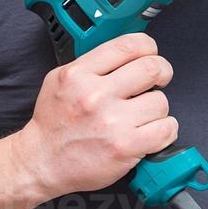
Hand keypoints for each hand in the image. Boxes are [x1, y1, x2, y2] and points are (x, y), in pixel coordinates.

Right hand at [14, 32, 176, 197]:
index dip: (148, 47)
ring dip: (158, 108)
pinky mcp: (125, 147)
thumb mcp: (60, 80)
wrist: (41, 163)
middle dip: (162, 72)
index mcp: (79, 75)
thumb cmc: (54, 124)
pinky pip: (166, 129)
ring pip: (161, 101)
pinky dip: (165, 131)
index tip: (151, 54)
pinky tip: (150, 132)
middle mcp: (95, 95)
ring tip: (142, 115)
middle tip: (159, 80)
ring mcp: (112, 122)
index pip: (129, 45)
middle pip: (152, 68)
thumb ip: (92, 64)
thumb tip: (128, 53)